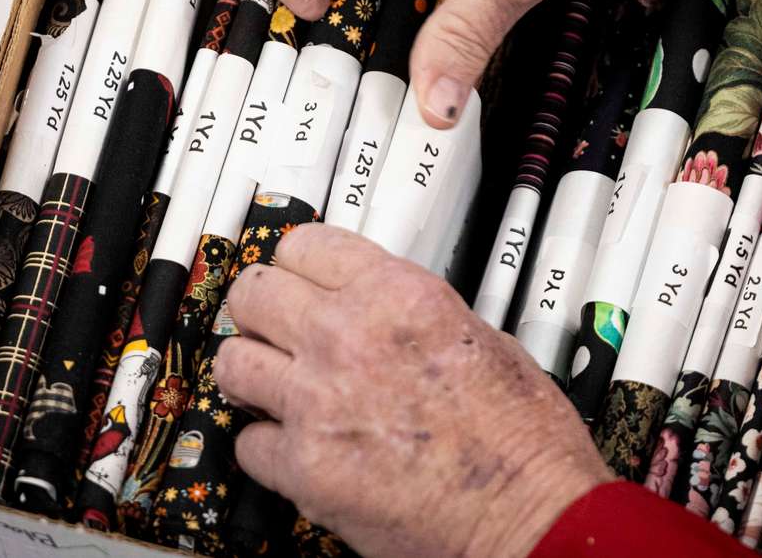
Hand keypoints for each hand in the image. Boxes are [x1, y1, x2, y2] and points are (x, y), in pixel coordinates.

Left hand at [214, 224, 612, 557]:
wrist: (528, 516)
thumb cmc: (523, 441)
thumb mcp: (486, 340)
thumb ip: (419, 316)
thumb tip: (387, 314)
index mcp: (399, 296)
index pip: (306, 245)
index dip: (298, 261)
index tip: (296, 273)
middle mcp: (349, 338)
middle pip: (255, 293)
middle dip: (261, 308)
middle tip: (272, 324)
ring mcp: (318, 402)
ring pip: (232, 361)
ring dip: (251, 371)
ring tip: (270, 384)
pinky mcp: (304, 467)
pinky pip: (247, 442)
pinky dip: (265, 446)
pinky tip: (291, 446)